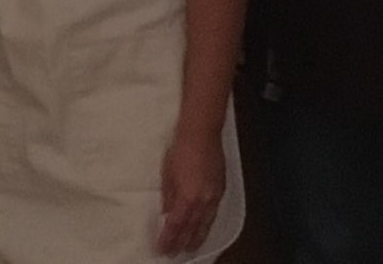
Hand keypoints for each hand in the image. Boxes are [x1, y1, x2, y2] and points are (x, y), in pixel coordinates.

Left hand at [157, 125, 225, 255]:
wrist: (202, 132)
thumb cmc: (181, 148)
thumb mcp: (167, 173)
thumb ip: (168, 196)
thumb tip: (166, 213)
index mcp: (187, 197)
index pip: (176, 225)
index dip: (169, 239)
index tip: (162, 249)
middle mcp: (202, 201)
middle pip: (192, 229)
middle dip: (183, 243)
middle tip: (176, 254)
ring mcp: (214, 196)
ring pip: (206, 224)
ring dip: (197, 238)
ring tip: (191, 248)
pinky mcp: (220, 189)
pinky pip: (214, 213)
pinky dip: (207, 224)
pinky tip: (204, 227)